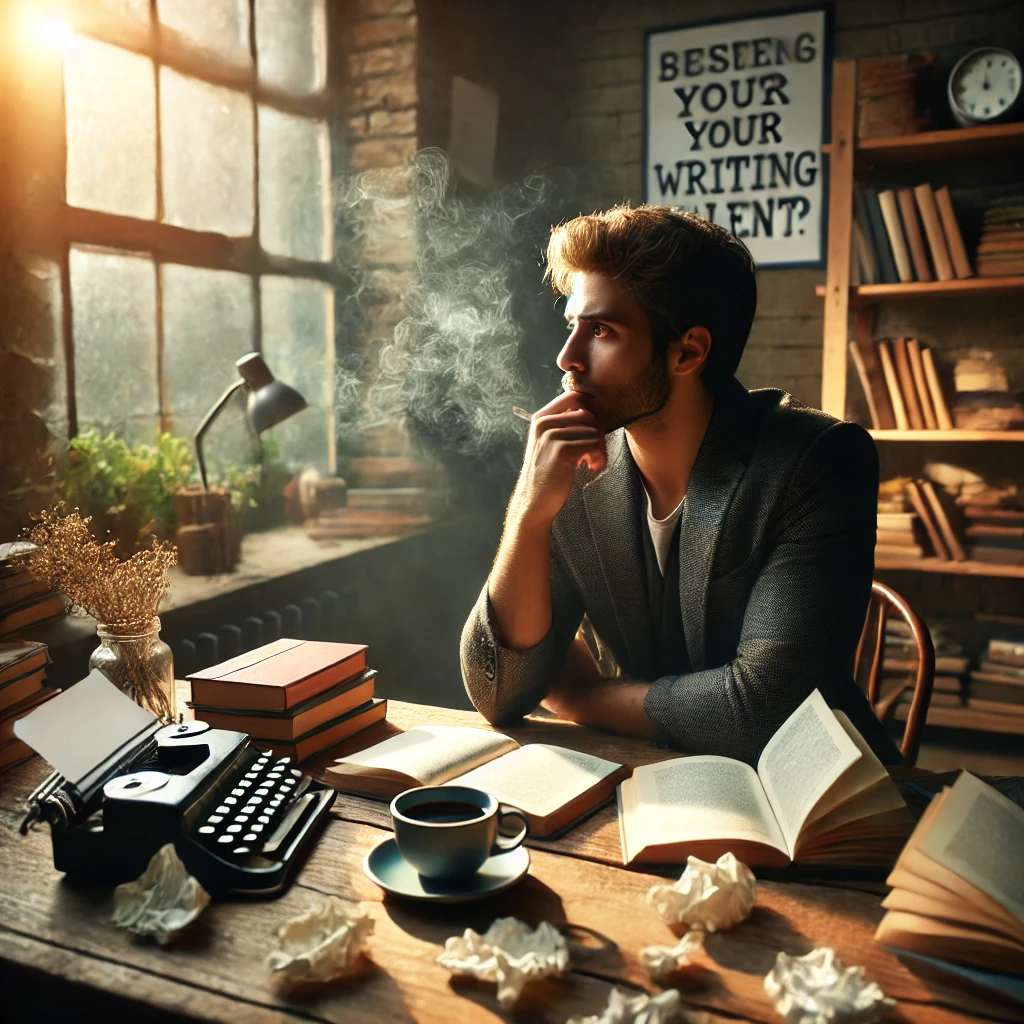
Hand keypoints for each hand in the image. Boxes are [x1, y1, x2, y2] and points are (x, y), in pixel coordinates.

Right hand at [510, 392, 605, 526]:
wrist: (534, 502)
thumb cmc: (548, 473)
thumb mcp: (551, 443)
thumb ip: (565, 425)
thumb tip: (593, 411)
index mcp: (541, 418)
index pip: (574, 396)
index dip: (590, 412)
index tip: (592, 433)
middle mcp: (543, 423)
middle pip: (587, 414)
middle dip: (597, 433)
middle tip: (594, 453)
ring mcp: (551, 435)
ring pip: (593, 430)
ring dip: (599, 448)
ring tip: (591, 462)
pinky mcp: (561, 450)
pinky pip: (593, 444)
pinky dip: (598, 457)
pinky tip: (592, 467)